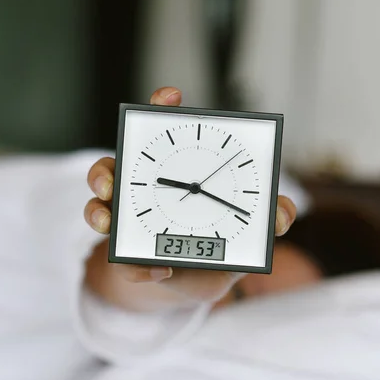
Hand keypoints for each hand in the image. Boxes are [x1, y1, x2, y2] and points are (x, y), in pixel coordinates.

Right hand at [83, 87, 296, 311]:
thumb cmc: (215, 245)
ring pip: (97, 207)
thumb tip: (283, 214)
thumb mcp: (245, 232)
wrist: (192, 283)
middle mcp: (141, 189)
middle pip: (113, 166)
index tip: (170, 96)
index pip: (162, 133)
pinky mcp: (125, 254)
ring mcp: (127, 220)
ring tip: (108, 223)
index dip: (161, 109)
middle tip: (111, 183)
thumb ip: (265, 220)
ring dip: (97, 212)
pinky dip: (137, 268)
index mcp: (172, 173)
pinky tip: (159, 271)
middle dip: (104, 171)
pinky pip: (121, 261)